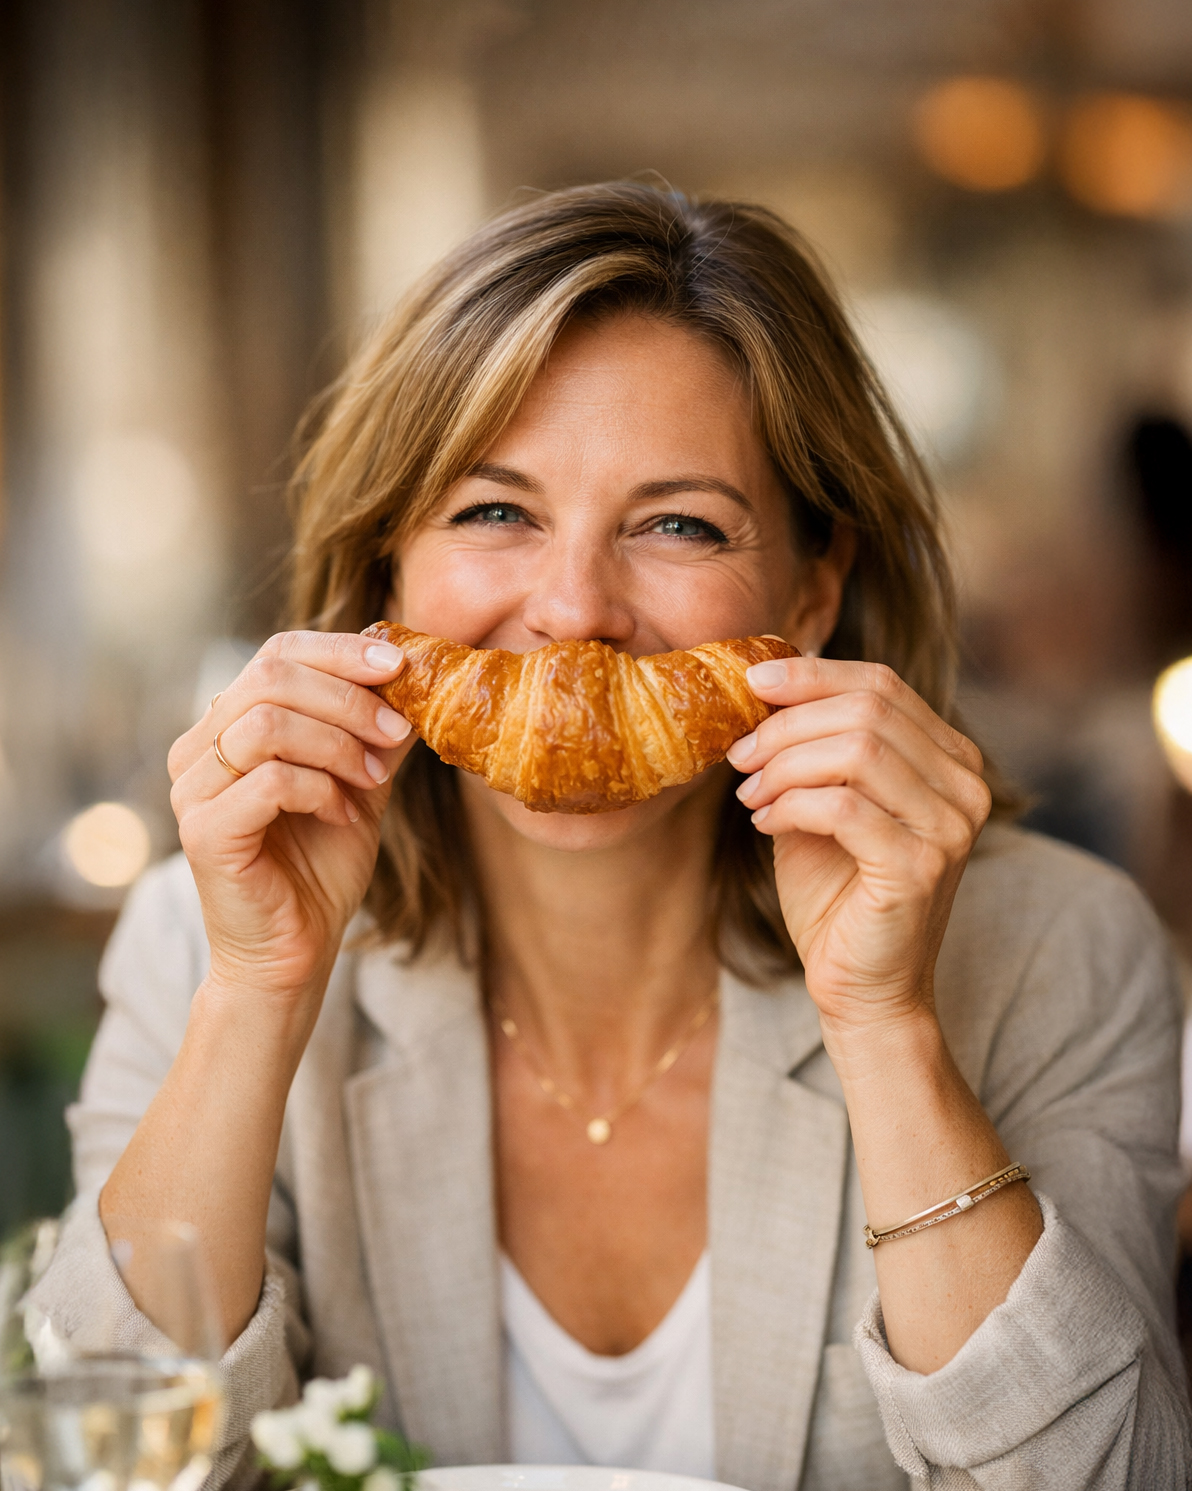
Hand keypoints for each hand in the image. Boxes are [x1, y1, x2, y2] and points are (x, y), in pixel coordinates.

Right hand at [168, 631, 415, 1005]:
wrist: (296, 951)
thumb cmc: (321, 867)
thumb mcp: (362, 784)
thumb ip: (377, 732)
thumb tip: (418, 675)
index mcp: (229, 725)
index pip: (276, 654)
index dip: (340, 650)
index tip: (400, 665)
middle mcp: (199, 749)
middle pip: (271, 677)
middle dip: (350, 698)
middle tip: (399, 730)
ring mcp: (193, 789)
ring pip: (268, 723)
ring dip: (338, 745)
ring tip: (373, 781)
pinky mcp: (203, 831)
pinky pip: (270, 781)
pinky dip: (321, 789)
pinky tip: (344, 815)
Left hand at [727, 659, 990, 1030]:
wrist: (862, 988)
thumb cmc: (836, 895)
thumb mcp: (819, 803)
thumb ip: (810, 749)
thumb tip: (767, 685)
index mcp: (950, 759)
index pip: (883, 685)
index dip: (813, 675)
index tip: (752, 681)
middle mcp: (965, 786)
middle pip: (867, 710)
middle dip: (787, 723)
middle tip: (738, 753)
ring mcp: (951, 827)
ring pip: (857, 751)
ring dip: (784, 764)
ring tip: (749, 792)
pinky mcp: (920, 866)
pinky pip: (843, 807)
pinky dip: (791, 805)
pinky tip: (764, 822)